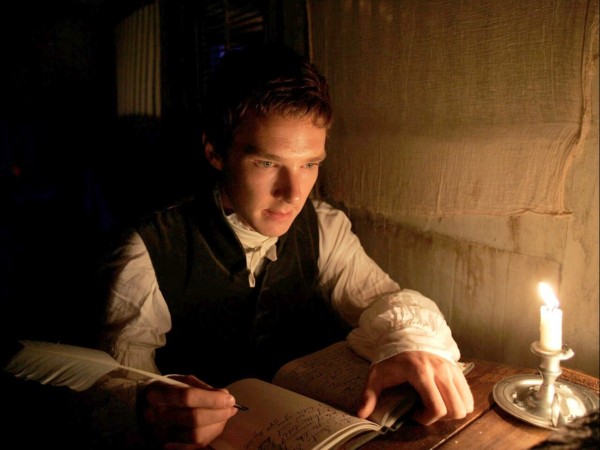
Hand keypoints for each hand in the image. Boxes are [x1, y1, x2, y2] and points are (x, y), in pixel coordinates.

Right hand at [142, 375, 238, 448]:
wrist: (139, 409)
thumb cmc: (164, 391)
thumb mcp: (179, 381)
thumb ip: (201, 388)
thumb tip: (224, 396)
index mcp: (158, 394)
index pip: (188, 397)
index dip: (212, 399)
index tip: (229, 398)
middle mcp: (157, 417)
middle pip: (194, 419)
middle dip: (218, 413)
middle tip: (231, 407)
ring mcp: (161, 435)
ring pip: (196, 436)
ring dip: (217, 425)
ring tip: (225, 415)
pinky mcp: (167, 446)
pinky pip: (194, 446)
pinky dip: (209, 435)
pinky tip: (215, 425)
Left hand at [357, 351, 473, 424]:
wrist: (406, 335)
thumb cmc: (391, 358)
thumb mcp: (376, 375)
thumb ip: (369, 395)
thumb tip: (361, 414)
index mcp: (421, 372)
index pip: (436, 408)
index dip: (426, 419)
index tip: (413, 414)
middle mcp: (440, 370)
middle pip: (455, 409)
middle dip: (441, 418)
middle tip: (426, 411)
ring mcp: (451, 369)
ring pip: (465, 404)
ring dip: (452, 411)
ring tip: (435, 405)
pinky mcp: (457, 369)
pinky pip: (468, 395)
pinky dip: (459, 403)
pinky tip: (443, 399)